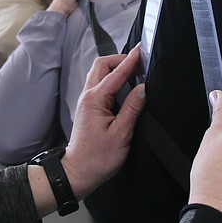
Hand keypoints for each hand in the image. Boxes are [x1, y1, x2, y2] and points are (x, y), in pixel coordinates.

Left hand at [61, 45, 145, 199]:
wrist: (78, 172)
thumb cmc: (98, 158)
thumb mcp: (121, 134)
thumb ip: (132, 108)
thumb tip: (143, 88)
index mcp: (95, 100)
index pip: (116, 73)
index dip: (131, 60)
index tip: (143, 50)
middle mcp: (88, 96)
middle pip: (102, 65)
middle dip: (121, 59)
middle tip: (140, 62)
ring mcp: (86, 101)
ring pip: (99, 73)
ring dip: (116, 68)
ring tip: (135, 72)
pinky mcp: (88, 107)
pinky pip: (100, 84)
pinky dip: (112, 79)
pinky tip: (125, 86)